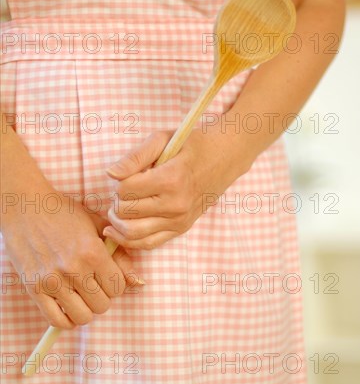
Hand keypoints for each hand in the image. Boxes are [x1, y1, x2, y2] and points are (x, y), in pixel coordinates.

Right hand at [2, 191, 144, 328]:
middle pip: (102, 305)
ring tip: (79, 296)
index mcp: (93, 252)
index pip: (118, 288)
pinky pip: (56, 320)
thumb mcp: (97, 225)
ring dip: (84, 309)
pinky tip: (67, 307)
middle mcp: (74, 268)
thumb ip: (119, 254)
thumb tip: (135, 281)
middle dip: (101, 296)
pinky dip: (65, 320)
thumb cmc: (64, 214)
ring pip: (82, 316)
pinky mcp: (33, 288)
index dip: (115, 284)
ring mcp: (52, 280)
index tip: (106, 276)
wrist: (25, 207)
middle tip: (91, 284)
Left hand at [103, 127, 250, 249]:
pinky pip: (148, 244)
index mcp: (171, 180)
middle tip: (122, 192)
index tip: (127, 175)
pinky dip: (128, 240)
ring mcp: (179, 220)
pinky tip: (117, 231)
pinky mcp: (181, 229)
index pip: (125, 190)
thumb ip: (134, 157)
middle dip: (116, 202)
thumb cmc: (191, 145)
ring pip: (133, 233)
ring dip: (117, 223)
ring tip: (117, 210)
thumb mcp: (161, 140)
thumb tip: (110, 174)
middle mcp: (175, 205)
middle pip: (126, 212)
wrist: (225, 157)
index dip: (119, 182)